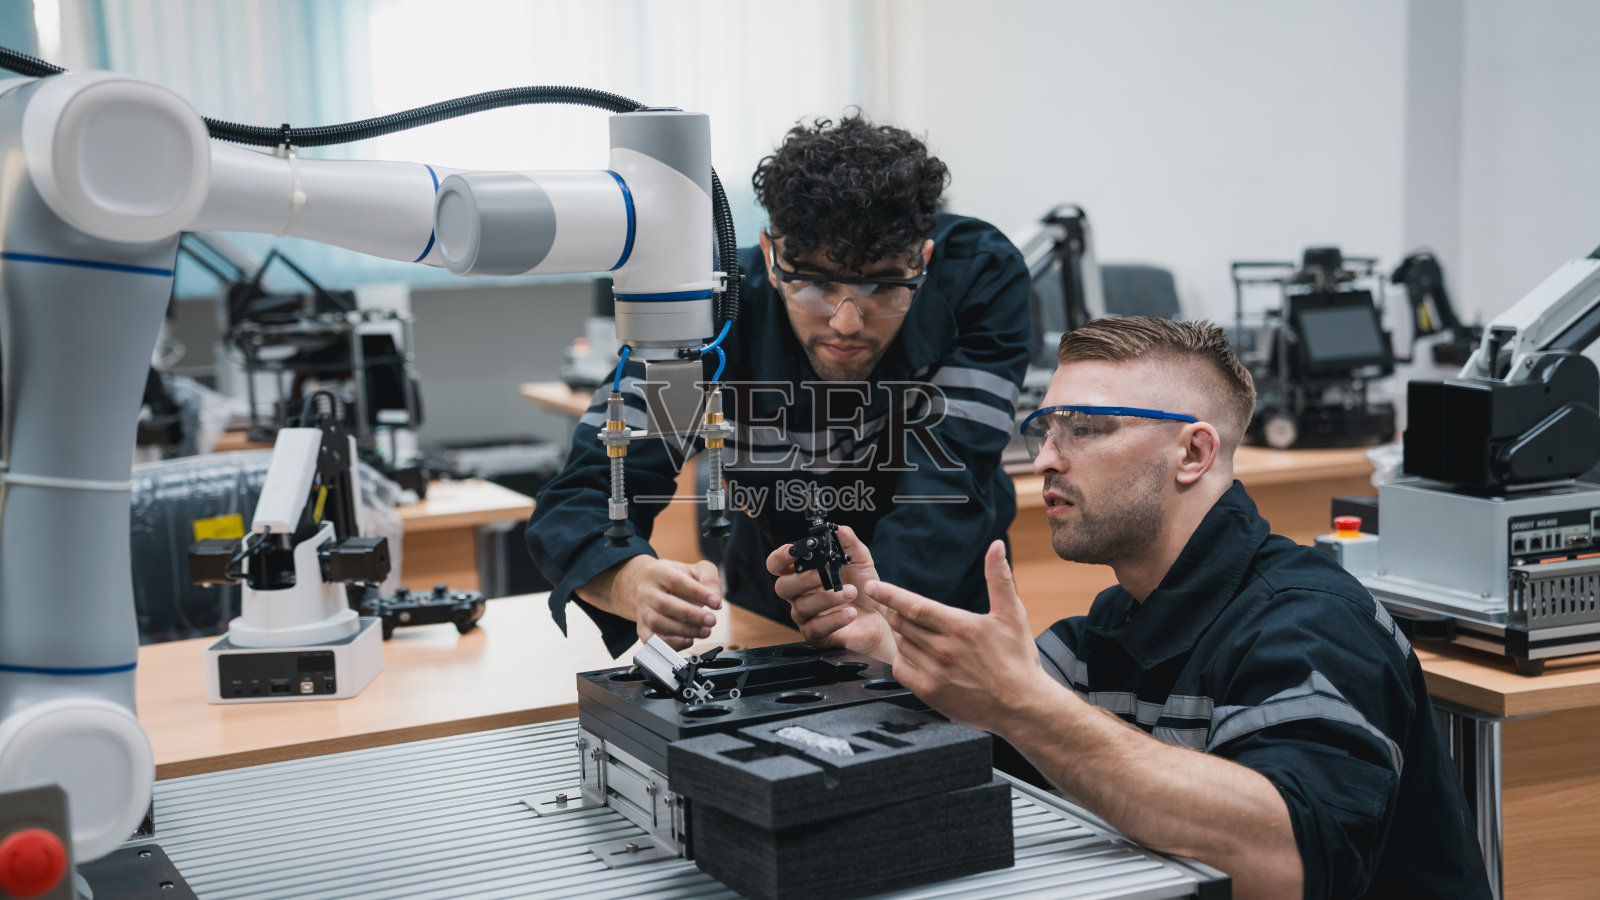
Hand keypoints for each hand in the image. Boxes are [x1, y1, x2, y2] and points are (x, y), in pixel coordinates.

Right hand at [613, 555, 722, 650]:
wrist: (653, 586)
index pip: (675, 581)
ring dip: (684, 631)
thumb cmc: (678, 578)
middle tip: (712, 620)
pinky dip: (670, 644)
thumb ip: (709, 578)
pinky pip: (651, 640)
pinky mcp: (642, 628)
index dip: (697, 593)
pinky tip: (688, 641)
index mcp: (658, 571)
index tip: (716, 602)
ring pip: (657, 623)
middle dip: (692, 615)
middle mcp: (646, 591)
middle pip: (664, 604)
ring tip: (705, 631)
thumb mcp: (696, 570)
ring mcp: (642, 611)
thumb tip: (715, 599)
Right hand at [766, 525, 895, 661]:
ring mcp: (806, 617)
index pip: (778, 565)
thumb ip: (848, 543)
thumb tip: (837, 528)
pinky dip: (834, 619)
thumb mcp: (860, 561)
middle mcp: (800, 595)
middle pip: (783, 587)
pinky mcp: (817, 636)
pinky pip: (816, 628)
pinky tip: (850, 613)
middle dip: (804, 579)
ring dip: (827, 598)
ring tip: (851, 592)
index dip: (780, 557)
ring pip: (801, 607)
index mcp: (804, 574)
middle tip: (827, 574)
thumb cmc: (865, 589)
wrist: (882, 618)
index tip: (794, 550)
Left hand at [868, 540, 1049, 731]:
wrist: (1022, 706)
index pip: (914, 606)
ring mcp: (935, 673)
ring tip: (909, 629)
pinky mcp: (931, 693)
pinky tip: (910, 653)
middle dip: (893, 612)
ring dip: (900, 634)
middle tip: (889, 606)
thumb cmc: (1018, 660)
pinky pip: (901, 670)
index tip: (873, 587)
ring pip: (902, 645)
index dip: (890, 595)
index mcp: (960, 627)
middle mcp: (944, 650)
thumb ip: (999, 578)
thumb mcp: (1012, 614)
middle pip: (903, 624)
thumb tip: (996, 546)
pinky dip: (900, 658)